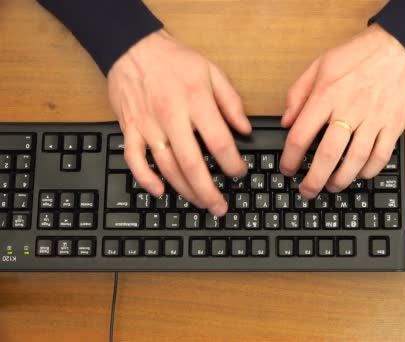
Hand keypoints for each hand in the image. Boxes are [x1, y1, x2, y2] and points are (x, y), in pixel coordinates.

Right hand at [107, 30, 249, 215]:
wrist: (132, 46)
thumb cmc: (174, 59)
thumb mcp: (212, 71)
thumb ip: (231, 102)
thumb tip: (246, 129)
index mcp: (195, 102)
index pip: (218, 141)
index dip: (232, 163)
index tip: (239, 172)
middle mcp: (171, 117)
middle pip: (191, 163)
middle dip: (208, 190)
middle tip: (220, 207)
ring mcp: (148, 125)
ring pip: (166, 166)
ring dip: (184, 190)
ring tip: (200, 203)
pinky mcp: (130, 129)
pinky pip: (134, 159)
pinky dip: (145, 178)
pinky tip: (159, 191)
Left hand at [280, 24, 404, 198]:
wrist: (399, 47)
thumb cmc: (358, 55)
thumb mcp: (319, 65)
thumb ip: (298, 94)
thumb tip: (286, 122)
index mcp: (326, 95)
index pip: (301, 135)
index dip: (289, 159)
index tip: (287, 169)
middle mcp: (349, 109)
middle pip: (328, 155)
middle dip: (314, 180)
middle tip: (307, 191)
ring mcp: (374, 119)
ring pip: (355, 160)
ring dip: (341, 180)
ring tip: (331, 186)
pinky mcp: (394, 125)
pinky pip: (381, 156)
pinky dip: (368, 171)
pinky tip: (359, 174)